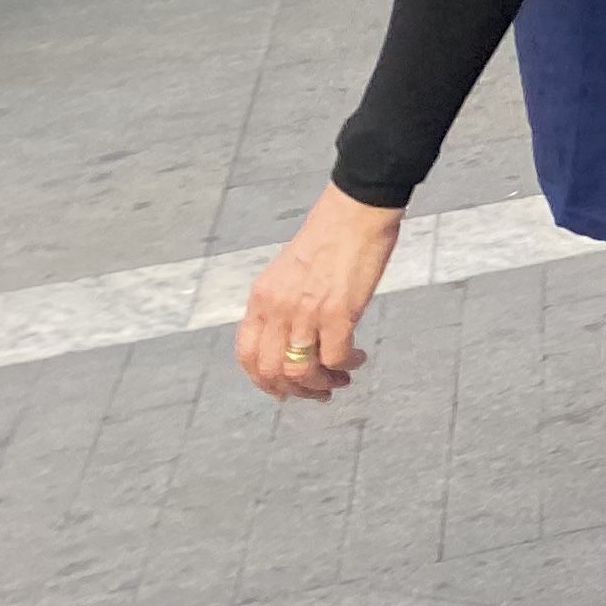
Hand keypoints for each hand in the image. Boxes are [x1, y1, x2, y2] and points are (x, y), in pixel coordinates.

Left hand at [235, 186, 401, 401]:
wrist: (356, 213)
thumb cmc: (329, 237)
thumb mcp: (287, 273)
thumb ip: (283, 305)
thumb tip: (293, 339)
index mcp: (261, 299)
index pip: (247, 355)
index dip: (263, 381)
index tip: (283, 391)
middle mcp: (277, 309)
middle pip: (273, 371)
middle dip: (297, 390)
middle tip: (319, 392)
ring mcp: (306, 312)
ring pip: (302, 370)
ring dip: (323, 384)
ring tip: (341, 379)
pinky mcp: (338, 312)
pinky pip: (336, 356)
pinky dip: (347, 365)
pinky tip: (358, 358)